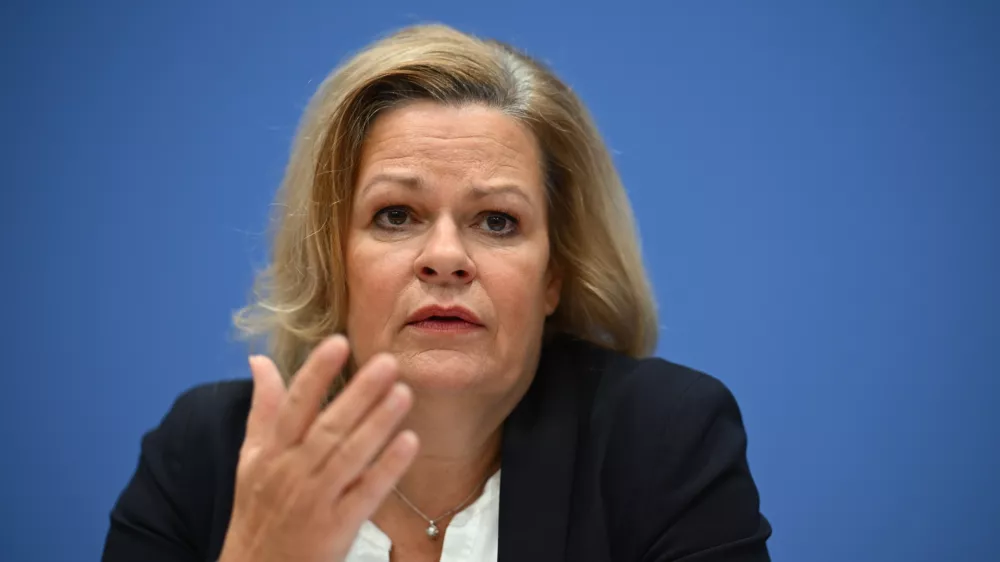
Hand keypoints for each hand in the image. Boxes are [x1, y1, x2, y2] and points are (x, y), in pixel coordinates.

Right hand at [218, 335, 418, 561]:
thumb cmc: (257, 512)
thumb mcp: (251, 459)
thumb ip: (262, 408)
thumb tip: (259, 359)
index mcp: (271, 453)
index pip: (294, 405)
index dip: (316, 373)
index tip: (338, 342)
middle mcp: (292, 473)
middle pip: (328, 427)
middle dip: (359, 393)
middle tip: (388, 362)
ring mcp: (315, 501)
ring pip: (349, 457)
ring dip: (378, 424)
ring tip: (404, 393)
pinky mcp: (336, 529)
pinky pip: (366, 494)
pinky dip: (386, 469)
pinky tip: (409, 443)